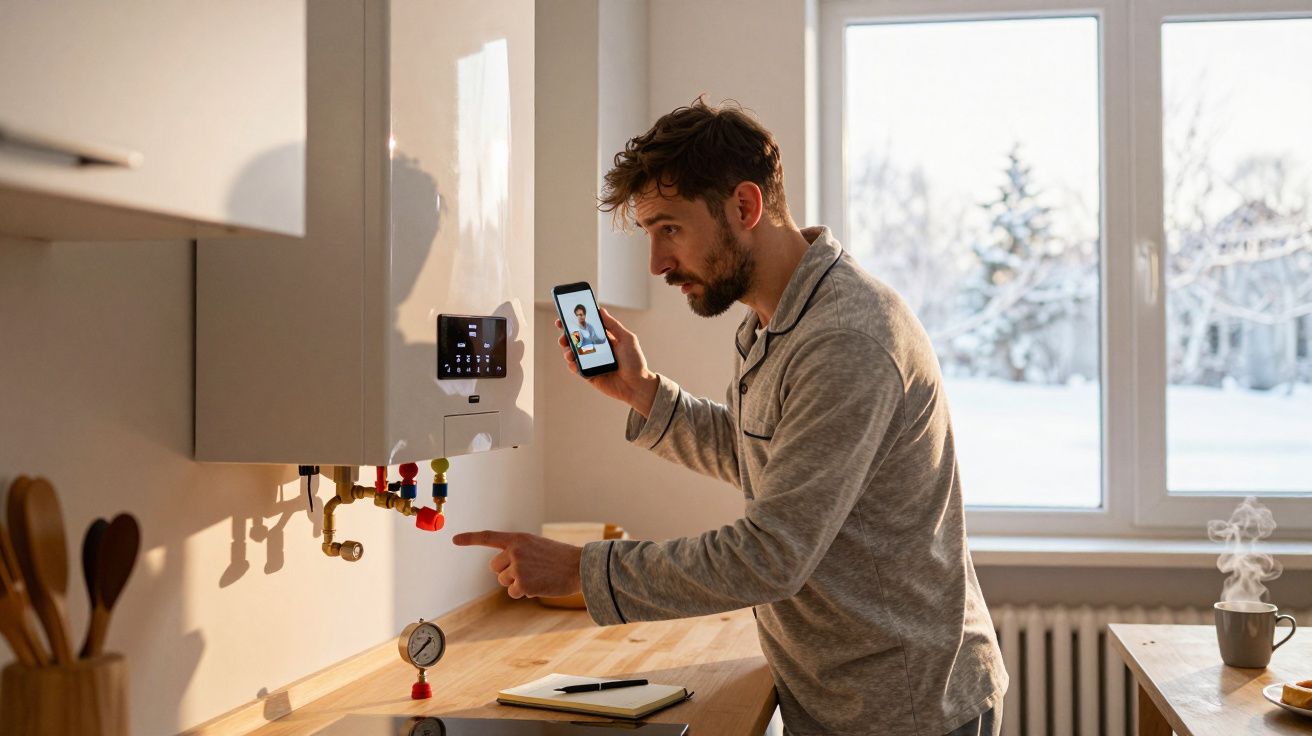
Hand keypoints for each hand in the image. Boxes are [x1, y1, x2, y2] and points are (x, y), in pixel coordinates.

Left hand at [452, 530, 582, 598]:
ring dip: (517, 583)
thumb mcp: (537, 547)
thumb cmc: (560, 558)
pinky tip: (539, 585)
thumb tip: (500, 571)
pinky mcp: (522, 584)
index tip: (454, 539)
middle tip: (530, 570)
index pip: (489, 537)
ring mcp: (517, 567)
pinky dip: (524, 592)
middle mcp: (514, 551)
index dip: (470, 538)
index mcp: (518, 539)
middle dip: (507, 572)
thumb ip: (517, 552)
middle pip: (495, 568)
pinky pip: (514, 593)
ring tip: (538, 576)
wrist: (580, 566)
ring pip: (504, 581)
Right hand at [556, 307, 659, 416]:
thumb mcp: (627, 339)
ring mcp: (591, 362)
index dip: (574, 322)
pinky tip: (573, 362)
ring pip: (572, 353)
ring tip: (570, 351)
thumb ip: (613, 325)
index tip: (564, 318)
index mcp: (603, 338)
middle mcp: (595, 349)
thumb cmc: (635, 361)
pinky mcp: (589, 374)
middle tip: (563, 336)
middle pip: (575, 339)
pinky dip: (572, 364)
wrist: (637, 385)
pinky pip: (576, 368)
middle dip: (566, 336)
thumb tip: (601, 310)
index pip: (586, 327)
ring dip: (567, 350)